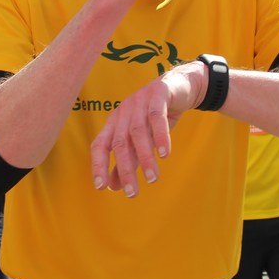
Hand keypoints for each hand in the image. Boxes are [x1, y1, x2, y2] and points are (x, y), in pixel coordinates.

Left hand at [90, 61, 204, 195]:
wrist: (180, 86)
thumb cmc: (157, 117)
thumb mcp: (142, 140)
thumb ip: (128, 161)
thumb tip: (114, 187)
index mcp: (114, 122)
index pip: (100, 144)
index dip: (99, 165)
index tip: (101, 187)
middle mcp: (123, 111)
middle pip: (120, 143)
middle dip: (124, 169)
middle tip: (132, 193)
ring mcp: (139, 101)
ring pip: (138, 132)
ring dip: (144, 157)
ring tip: (153, 179)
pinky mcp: (158, 93)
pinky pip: (157, 116)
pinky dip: (160, 136)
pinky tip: (164, 154)